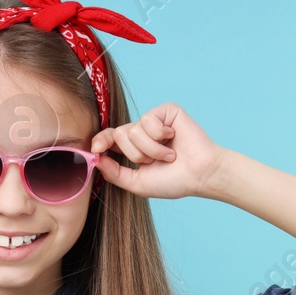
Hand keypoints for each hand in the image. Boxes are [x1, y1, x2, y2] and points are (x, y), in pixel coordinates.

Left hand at [91, 103, 227, 200]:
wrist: (200, 174)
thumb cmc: (173, 181)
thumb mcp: (137, 183)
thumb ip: (115, 174)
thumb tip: (96, 159)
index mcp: (133, 147)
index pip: (109, 138)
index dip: (100, 141)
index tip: (96, 149)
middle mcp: (142, 132)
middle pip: (119, 134)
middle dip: (134, 153)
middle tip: (154, 162)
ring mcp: (154, 121)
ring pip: (133, 130)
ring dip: (150, 149)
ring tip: (168, 155)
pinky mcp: (166, 111)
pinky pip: (148, 120)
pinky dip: (159, 135)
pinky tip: (173, 138)